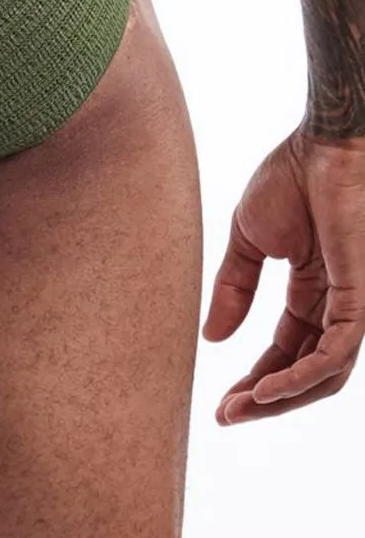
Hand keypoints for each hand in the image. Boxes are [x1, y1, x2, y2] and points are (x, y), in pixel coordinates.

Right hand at [203, 130, 364, 424]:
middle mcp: (338, 305)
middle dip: (266, 398)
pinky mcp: (361, 301)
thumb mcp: (247, 240)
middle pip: (306, 371)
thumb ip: (233, 288)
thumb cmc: (290, 178)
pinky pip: (336, 355)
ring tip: (241, 408)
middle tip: (227, 416)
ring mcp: (354, 306)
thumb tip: (212, 338)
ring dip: (281, 398)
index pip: (286, 348)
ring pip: (324, 374)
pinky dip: (300, 378)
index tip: (220, 400)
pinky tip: (266, 389)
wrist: (322, 145)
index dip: (255, 377)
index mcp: (313, 290)